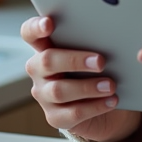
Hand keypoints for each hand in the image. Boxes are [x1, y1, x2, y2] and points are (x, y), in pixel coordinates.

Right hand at [20, 16, 141, 141]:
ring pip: (59, 90)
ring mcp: (44, 94)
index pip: (30, 33)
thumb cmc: (100, 69)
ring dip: (88, 87)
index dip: (36, 27)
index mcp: (46, 47)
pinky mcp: (54, 117)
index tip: (49, 23)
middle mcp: (39, 70)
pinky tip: (111, 101)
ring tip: (111, 85)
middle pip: (47, 61)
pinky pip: (72, 113)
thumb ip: (94, 41)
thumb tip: (112, 33)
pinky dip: (94, 107)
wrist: (107, 103)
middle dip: (74, 60)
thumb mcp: (96, 51)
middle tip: (100, 61)